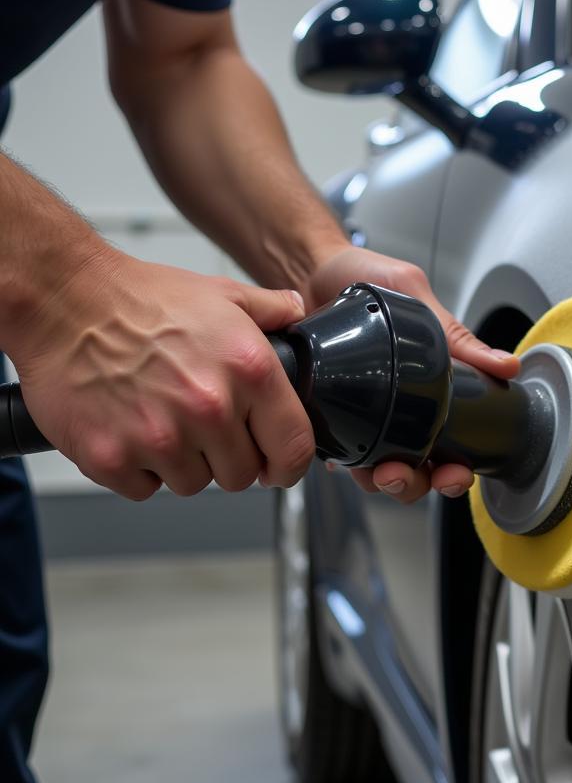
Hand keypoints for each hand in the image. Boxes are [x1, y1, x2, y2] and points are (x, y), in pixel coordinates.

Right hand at [11, 248, 313, 499]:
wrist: (63, 301)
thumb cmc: (139, 298)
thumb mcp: (221, 293)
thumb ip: (270, 309)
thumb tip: (298, 313)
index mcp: (249, 372)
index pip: (293, 448)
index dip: (288, 466)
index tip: (277, 467)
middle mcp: (210, 409)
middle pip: (240, 476)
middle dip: (226, 458)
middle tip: (203, 427)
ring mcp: (160, 438)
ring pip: (193, 484)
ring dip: (182, 463)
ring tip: (162, 419)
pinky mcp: (112, 458)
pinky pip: (143, 489)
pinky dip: (138, 469)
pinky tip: (131, 429)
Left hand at [309, 244, 519, 502]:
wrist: (309, 266)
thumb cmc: (364, 278)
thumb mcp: (415, 296)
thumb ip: (456, 333)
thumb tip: (505, 365)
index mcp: (427, 389)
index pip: (449, 446)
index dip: (454, 471)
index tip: (455, 472)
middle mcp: (395, 410)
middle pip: (414, 471)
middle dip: (416, 484)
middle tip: (409, 473)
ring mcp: (359, 417)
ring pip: (375, 471)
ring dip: (381, 480)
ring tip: (382, 470)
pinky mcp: (324, 414)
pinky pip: (335, 450)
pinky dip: (341, 460)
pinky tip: (342, 455)